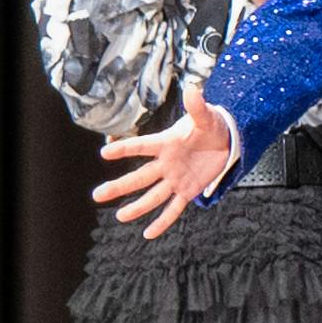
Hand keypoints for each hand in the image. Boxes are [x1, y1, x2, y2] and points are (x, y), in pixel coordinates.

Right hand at [99, 96, 239, 236]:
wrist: (225, 141)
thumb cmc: (210, 126)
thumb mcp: (206, 116)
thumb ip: (197, 106)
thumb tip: (193, 88)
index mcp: (166, 143)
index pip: (141, 146)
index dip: (124, 149)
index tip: (104, 153)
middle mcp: (166, 163)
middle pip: (139, 177)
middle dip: (119, 187)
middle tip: (97, 195)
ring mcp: (175, 179)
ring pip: (153, 196)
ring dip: (137, 207)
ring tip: (120, 217)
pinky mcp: (188, 191)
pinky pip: (174, 209)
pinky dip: (163, 222)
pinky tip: (148, 234)